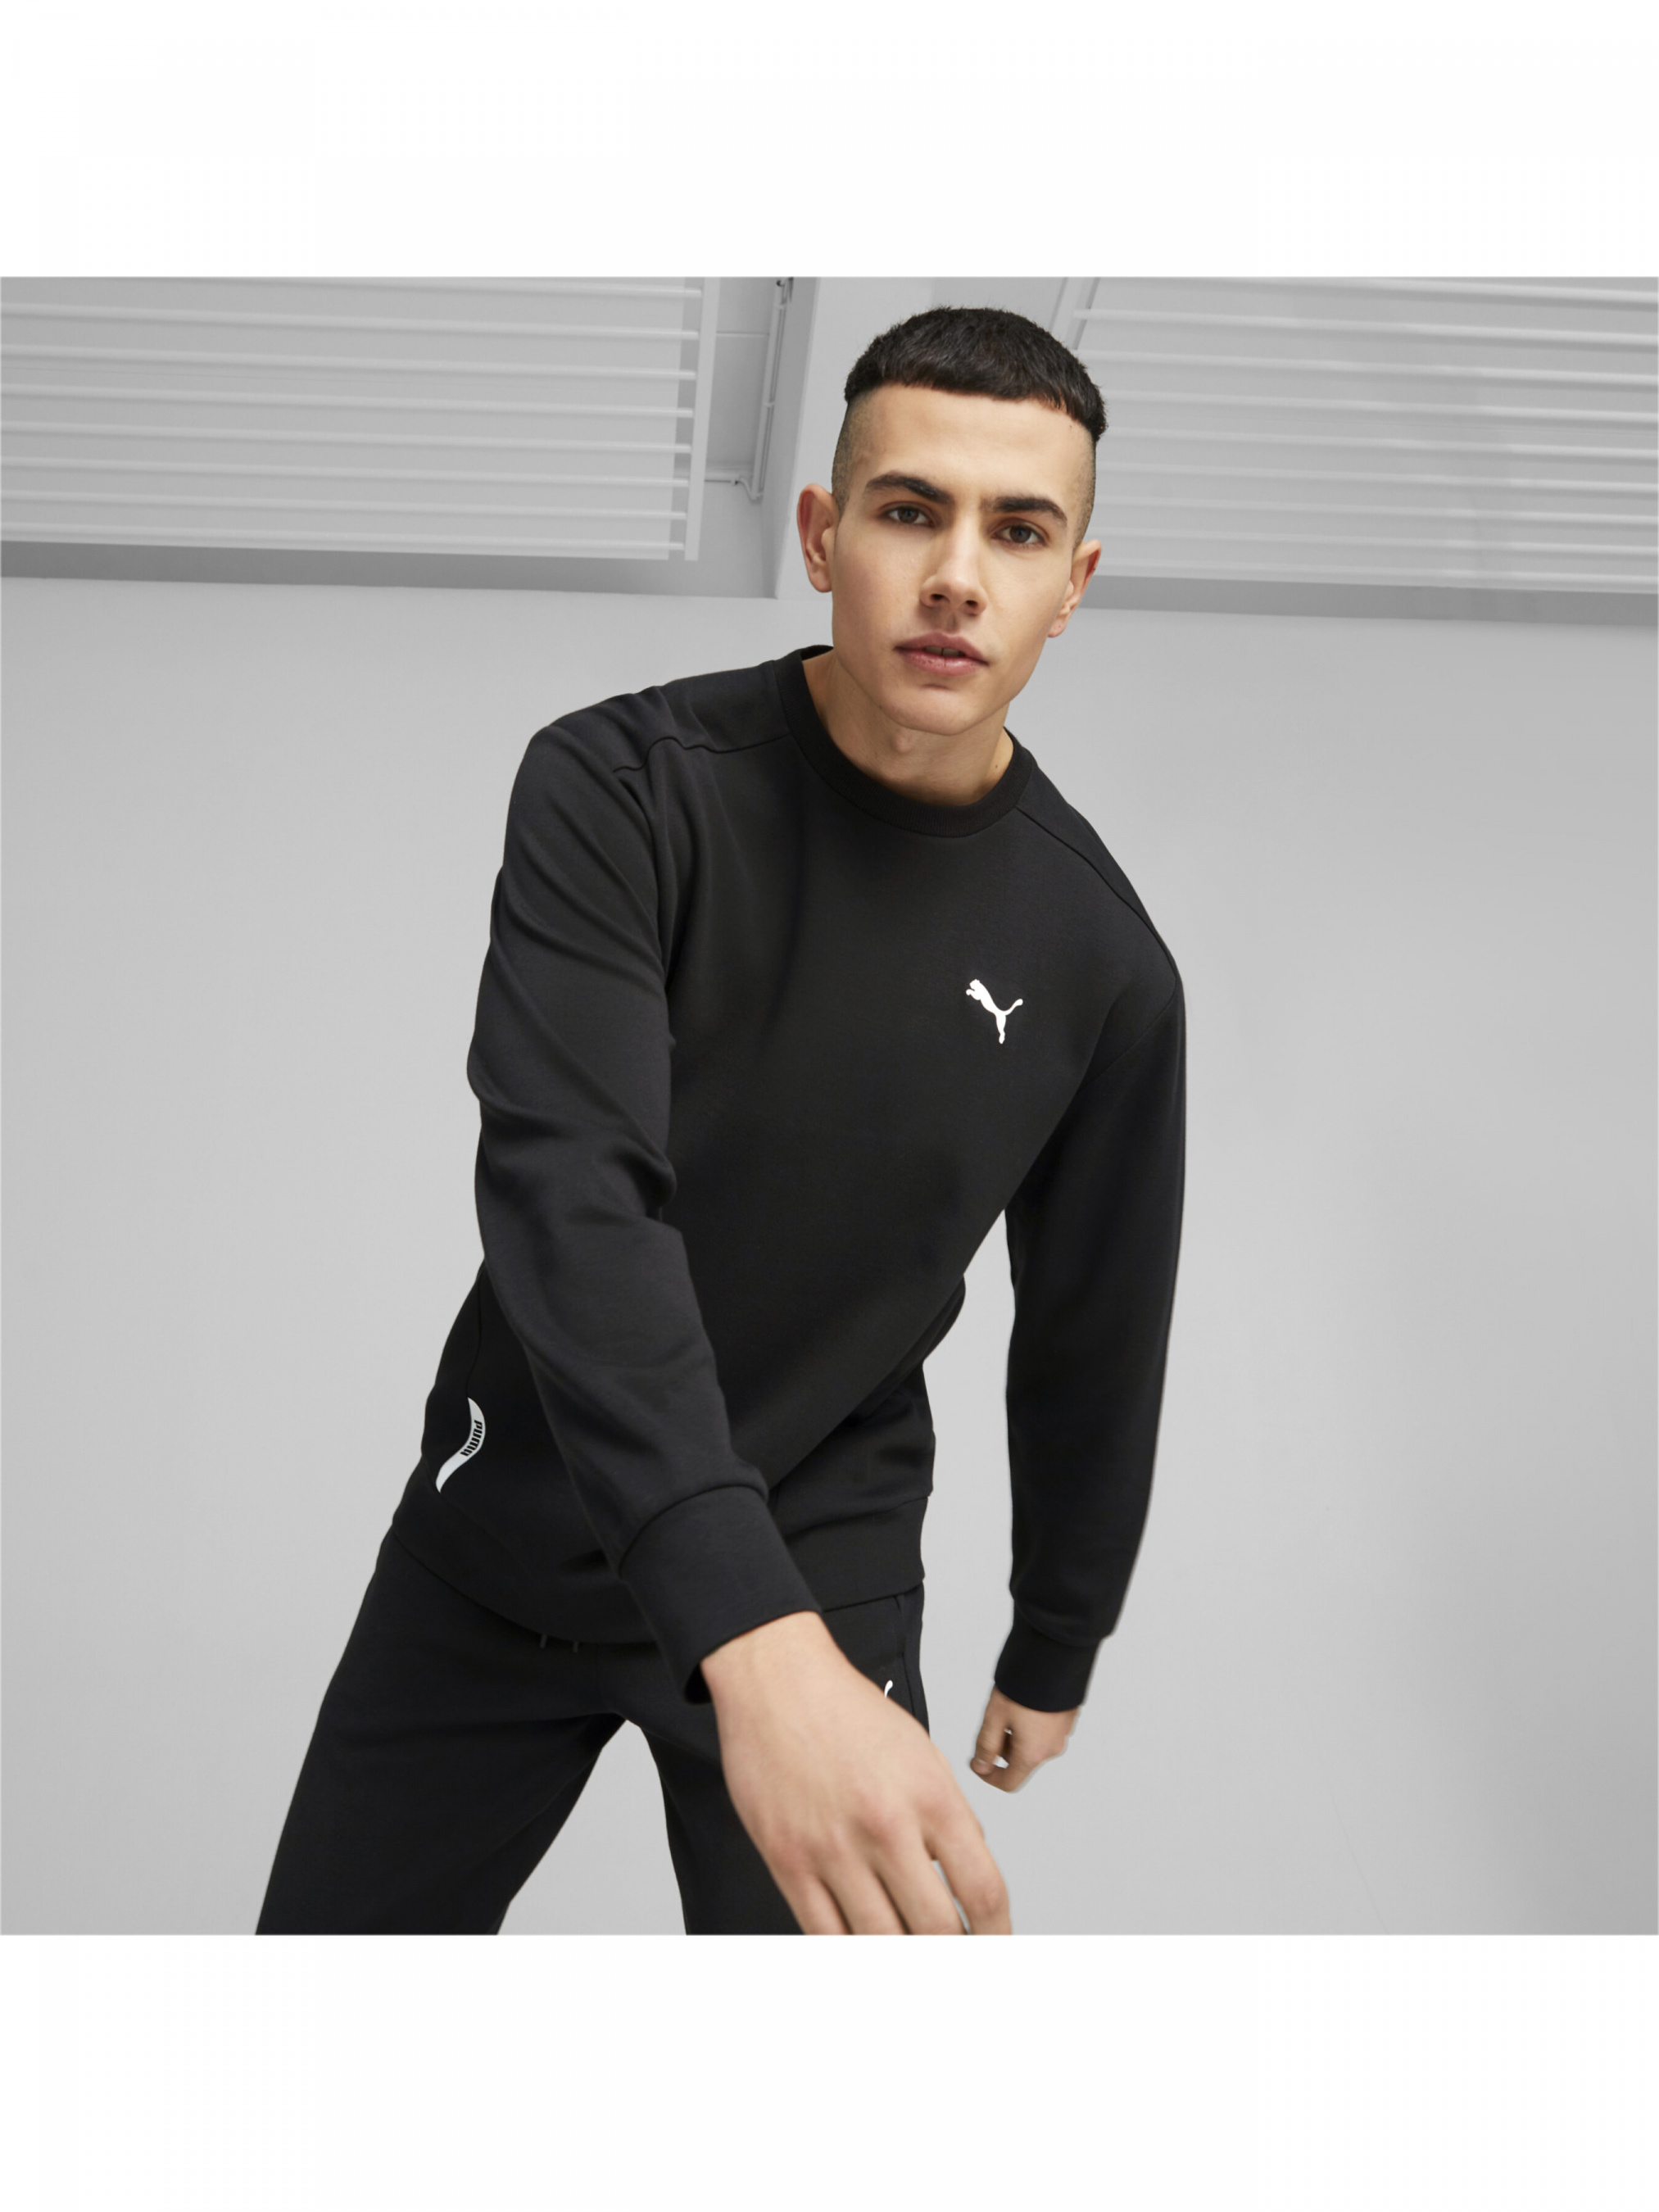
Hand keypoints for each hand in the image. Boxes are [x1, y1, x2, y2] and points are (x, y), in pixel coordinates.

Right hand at [701, 1610, 1011, 1933]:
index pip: (983, 1892)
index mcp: (930, 1795)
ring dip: (904, 1965)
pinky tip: (865, 1956)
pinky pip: (825, 1935)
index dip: (997, 1939)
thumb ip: (949, 1818)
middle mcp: (885, 1826)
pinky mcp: (787, 1861)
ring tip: (913, 1964)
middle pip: (936, 1932)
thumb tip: (965, 1880)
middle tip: (958, 1969)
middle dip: (954, 1962)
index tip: (996, 1951)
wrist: (778, 1680)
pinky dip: (851, 1957)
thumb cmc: (847, 1712)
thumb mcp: (922, 1754)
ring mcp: (832, 1848)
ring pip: (881, 1943)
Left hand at [969, 1687, 1078, 1791]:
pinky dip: (1032, 1726)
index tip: (976, 1761)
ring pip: (1033, 1746)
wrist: (1056, 1657)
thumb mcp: (995, 1716)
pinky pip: (1045, 1732)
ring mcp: (1062, 1734)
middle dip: (1002, 1749)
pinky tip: (1026, 1703)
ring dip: (1017, 1736)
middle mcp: (1051, 1749)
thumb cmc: (1024, 1685)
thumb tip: (981, 1767)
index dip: (988, 1777)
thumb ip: (986, 1746)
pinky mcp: (1068, 1719)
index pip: (1009, 1783)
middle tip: (993, 1720)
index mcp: (1032, 1754)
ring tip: (1010, 1707)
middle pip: (1020, 1763)